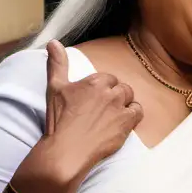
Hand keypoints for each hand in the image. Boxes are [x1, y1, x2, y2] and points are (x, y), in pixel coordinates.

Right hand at [14, 40, 142, 192]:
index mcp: (94, 81)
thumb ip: (57, 63)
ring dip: (123, 105)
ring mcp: (120, 107)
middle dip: (114, 96)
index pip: (107, 78)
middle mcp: (109, 92)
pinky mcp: (127, 122)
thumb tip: (53, 42)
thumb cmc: (59, 120)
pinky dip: (132, 115)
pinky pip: (138, 112)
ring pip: (130, 98)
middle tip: (101, 110)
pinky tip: (121, 122)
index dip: (101, 89)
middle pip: (121, 87)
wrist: (66, 150)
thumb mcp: (55, 88)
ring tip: (111, 116)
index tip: (92, 101)